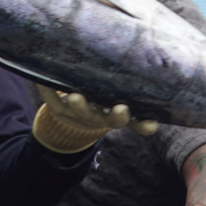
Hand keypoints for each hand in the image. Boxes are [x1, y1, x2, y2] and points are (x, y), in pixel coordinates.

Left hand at [31, 86, 158, 153]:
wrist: (73, 119)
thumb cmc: (104, 102)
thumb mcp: (122, 98)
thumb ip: (138, 97)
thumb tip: (162, 81)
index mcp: (115, 116)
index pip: (132, 122)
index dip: (141, 124)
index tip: (151, 122)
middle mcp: (98, 117)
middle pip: (107, 119)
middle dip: (114, 115)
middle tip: (121, 109)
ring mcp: (78, 114)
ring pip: (80, 111)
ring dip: (79, 105)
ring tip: (76, 96)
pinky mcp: (58, 108)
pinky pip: (52, 101)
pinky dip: (47, 91)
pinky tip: (42, 80)